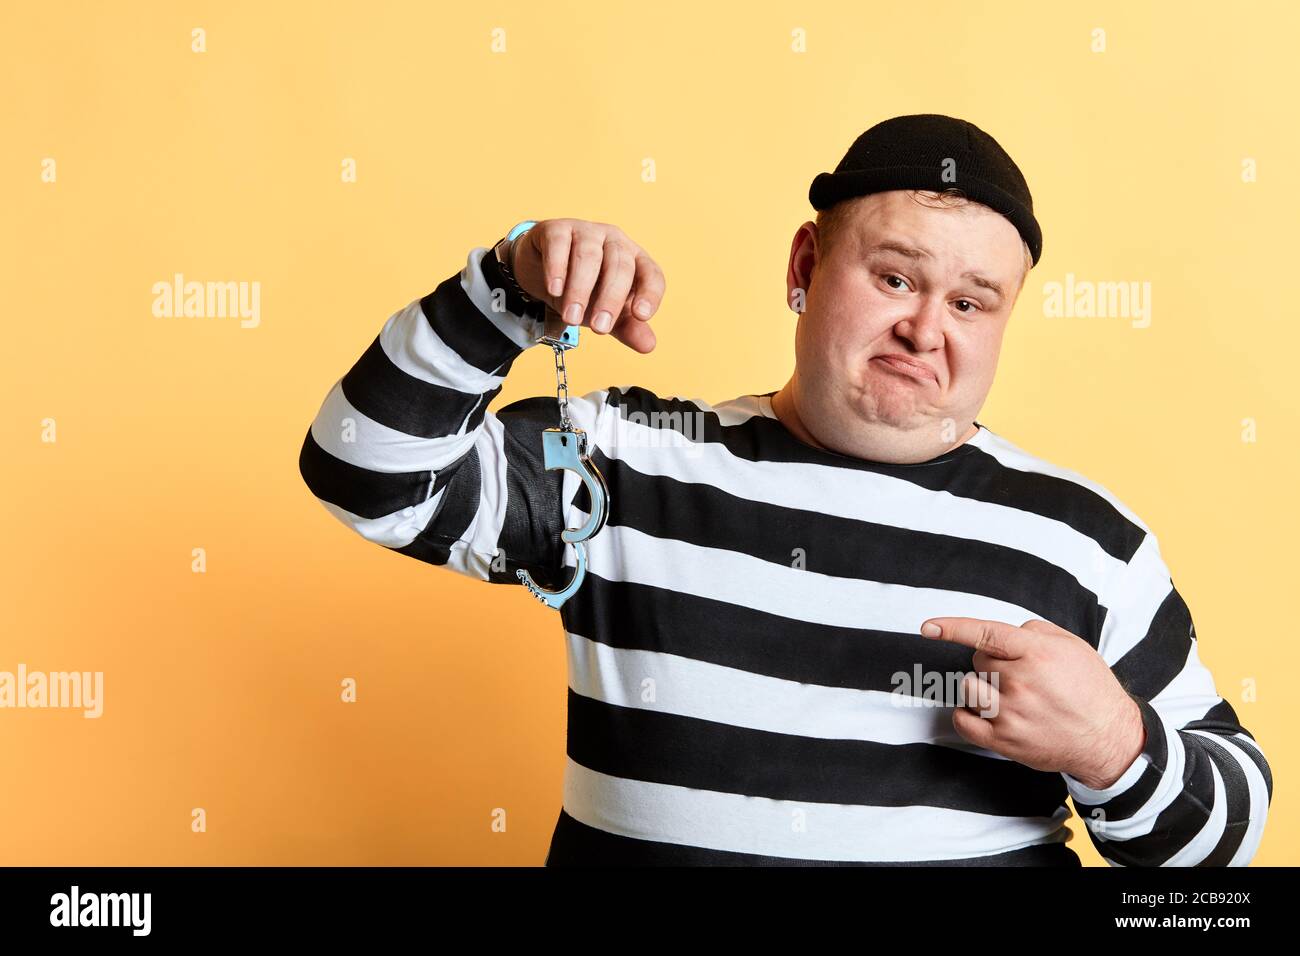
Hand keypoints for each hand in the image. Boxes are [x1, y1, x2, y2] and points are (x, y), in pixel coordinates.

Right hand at [506, 219, 665, 353]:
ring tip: (571, 317)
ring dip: (580, 290)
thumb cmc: (582, 289)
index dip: (650, 293)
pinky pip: (559, 244)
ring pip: (589, 256)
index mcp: (634, 260)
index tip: (641, 316)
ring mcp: (586, 232)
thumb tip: (648, 346)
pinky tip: (555, 289)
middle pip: (619, 266)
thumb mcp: (606, 312)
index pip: (651, 273)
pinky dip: (557, 268)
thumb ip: (627, 327)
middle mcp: (614, 241)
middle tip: (599, 329)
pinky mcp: (557, 230)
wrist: (540, 272)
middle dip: (609, 300)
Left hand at [919, 616, 1146, 789]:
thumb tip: (1003, 634)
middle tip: (1020, 676)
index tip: (928, 627)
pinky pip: (962, 721)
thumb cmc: (1091, 690)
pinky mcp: (1003, 741)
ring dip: (982, 688)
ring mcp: (1010, 713)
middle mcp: (1020, 682)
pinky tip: (987, 713)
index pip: (985, 634)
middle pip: (978, 661)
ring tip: (1008, 696)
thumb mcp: (1072, 646)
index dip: (952, 628)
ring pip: (968, 687)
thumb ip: (1034, 632)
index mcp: (1037, 653)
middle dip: (993, 663)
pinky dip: (967, 714)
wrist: (1109, 739)